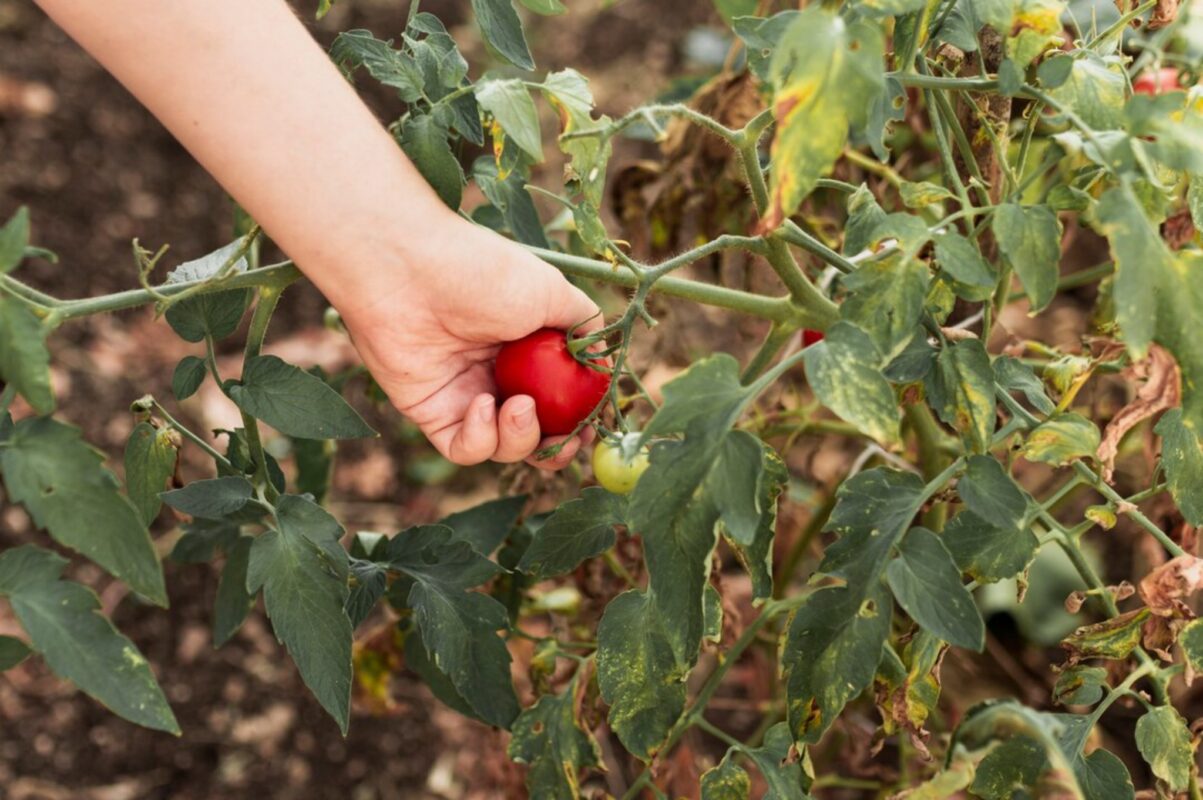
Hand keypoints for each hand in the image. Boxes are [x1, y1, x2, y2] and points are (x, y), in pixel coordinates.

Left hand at [330, 212, 601, 467]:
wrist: (410, 270)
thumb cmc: (482, 272)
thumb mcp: (552, 291)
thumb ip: (584, 327)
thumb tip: (603, 362)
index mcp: (529, 348)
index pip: (562, 400)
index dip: (580, 420)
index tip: (592, 425)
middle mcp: (499, 375)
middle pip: (536, 434)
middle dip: (557, 447)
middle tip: (567, 441)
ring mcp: (465, 395)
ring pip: (504, 447)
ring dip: (522, 438)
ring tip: (519, 406)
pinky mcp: (432, 412)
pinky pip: (465, 449)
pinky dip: (482, 438)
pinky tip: (483, 407)